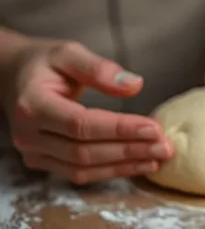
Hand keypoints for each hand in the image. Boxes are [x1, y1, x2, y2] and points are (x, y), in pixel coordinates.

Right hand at [0, 40, 170, 183]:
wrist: (14, 77)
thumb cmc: (43, 64)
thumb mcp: (68, 53)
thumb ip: (99, 68)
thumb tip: (135, 84)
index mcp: (31, 105)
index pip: (81, 125)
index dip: (120, 129)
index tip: (154, 128)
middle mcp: (28, 135)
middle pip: (85, 151)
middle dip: (129, 150)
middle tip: (165, 147)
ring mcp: (33, 153)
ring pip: (84, 168)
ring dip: (124, 166)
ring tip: (158, 158)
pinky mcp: (43, 163)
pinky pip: (80, 174)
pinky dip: (112, 171)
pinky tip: (139, 164)